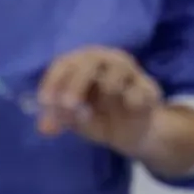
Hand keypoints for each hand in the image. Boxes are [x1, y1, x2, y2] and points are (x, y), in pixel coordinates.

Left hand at [36, 47, 162, 157]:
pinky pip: (137, 94)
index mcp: (81, 62)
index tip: (45, 102)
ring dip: (104, 96)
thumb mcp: (73, 119)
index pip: (64, 64)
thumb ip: (59, 119)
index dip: (52, 81)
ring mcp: (129, 71)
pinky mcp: (149, 88)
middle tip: (67, 107)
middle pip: (89, 62)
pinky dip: (129, 104)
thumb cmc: (96, 116)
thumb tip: (45, 128)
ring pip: (115, 74)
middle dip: (75, 85)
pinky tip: (128, 110)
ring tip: (102, 109)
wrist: (131, 133)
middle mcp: (105, 60)